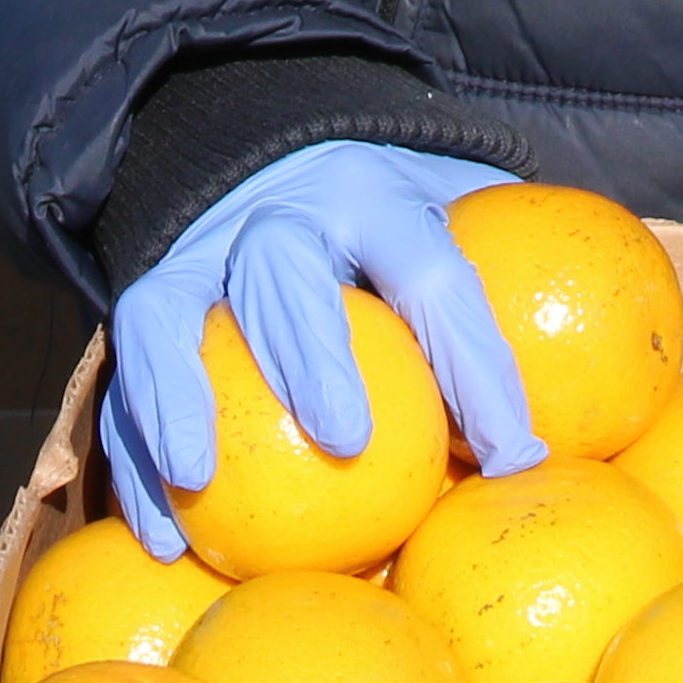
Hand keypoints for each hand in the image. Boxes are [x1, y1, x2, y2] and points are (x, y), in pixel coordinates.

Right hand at [96, 139, 544, 561]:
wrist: (270, 146)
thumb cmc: (388, 216)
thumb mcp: (457, 212)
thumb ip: (506, 292)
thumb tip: (557, 436)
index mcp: (372, 193)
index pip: (431, 267)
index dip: (473, 359)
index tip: (510, 452)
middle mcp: (277, 212)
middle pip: (283, 267)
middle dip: (311, 349)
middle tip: (346, 437)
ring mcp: (198, 254)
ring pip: (170, 314)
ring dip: (177, 399)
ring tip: (198, 487)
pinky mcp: (146, 298)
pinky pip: (126, 374)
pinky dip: (135, 454)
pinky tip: (161, 536)